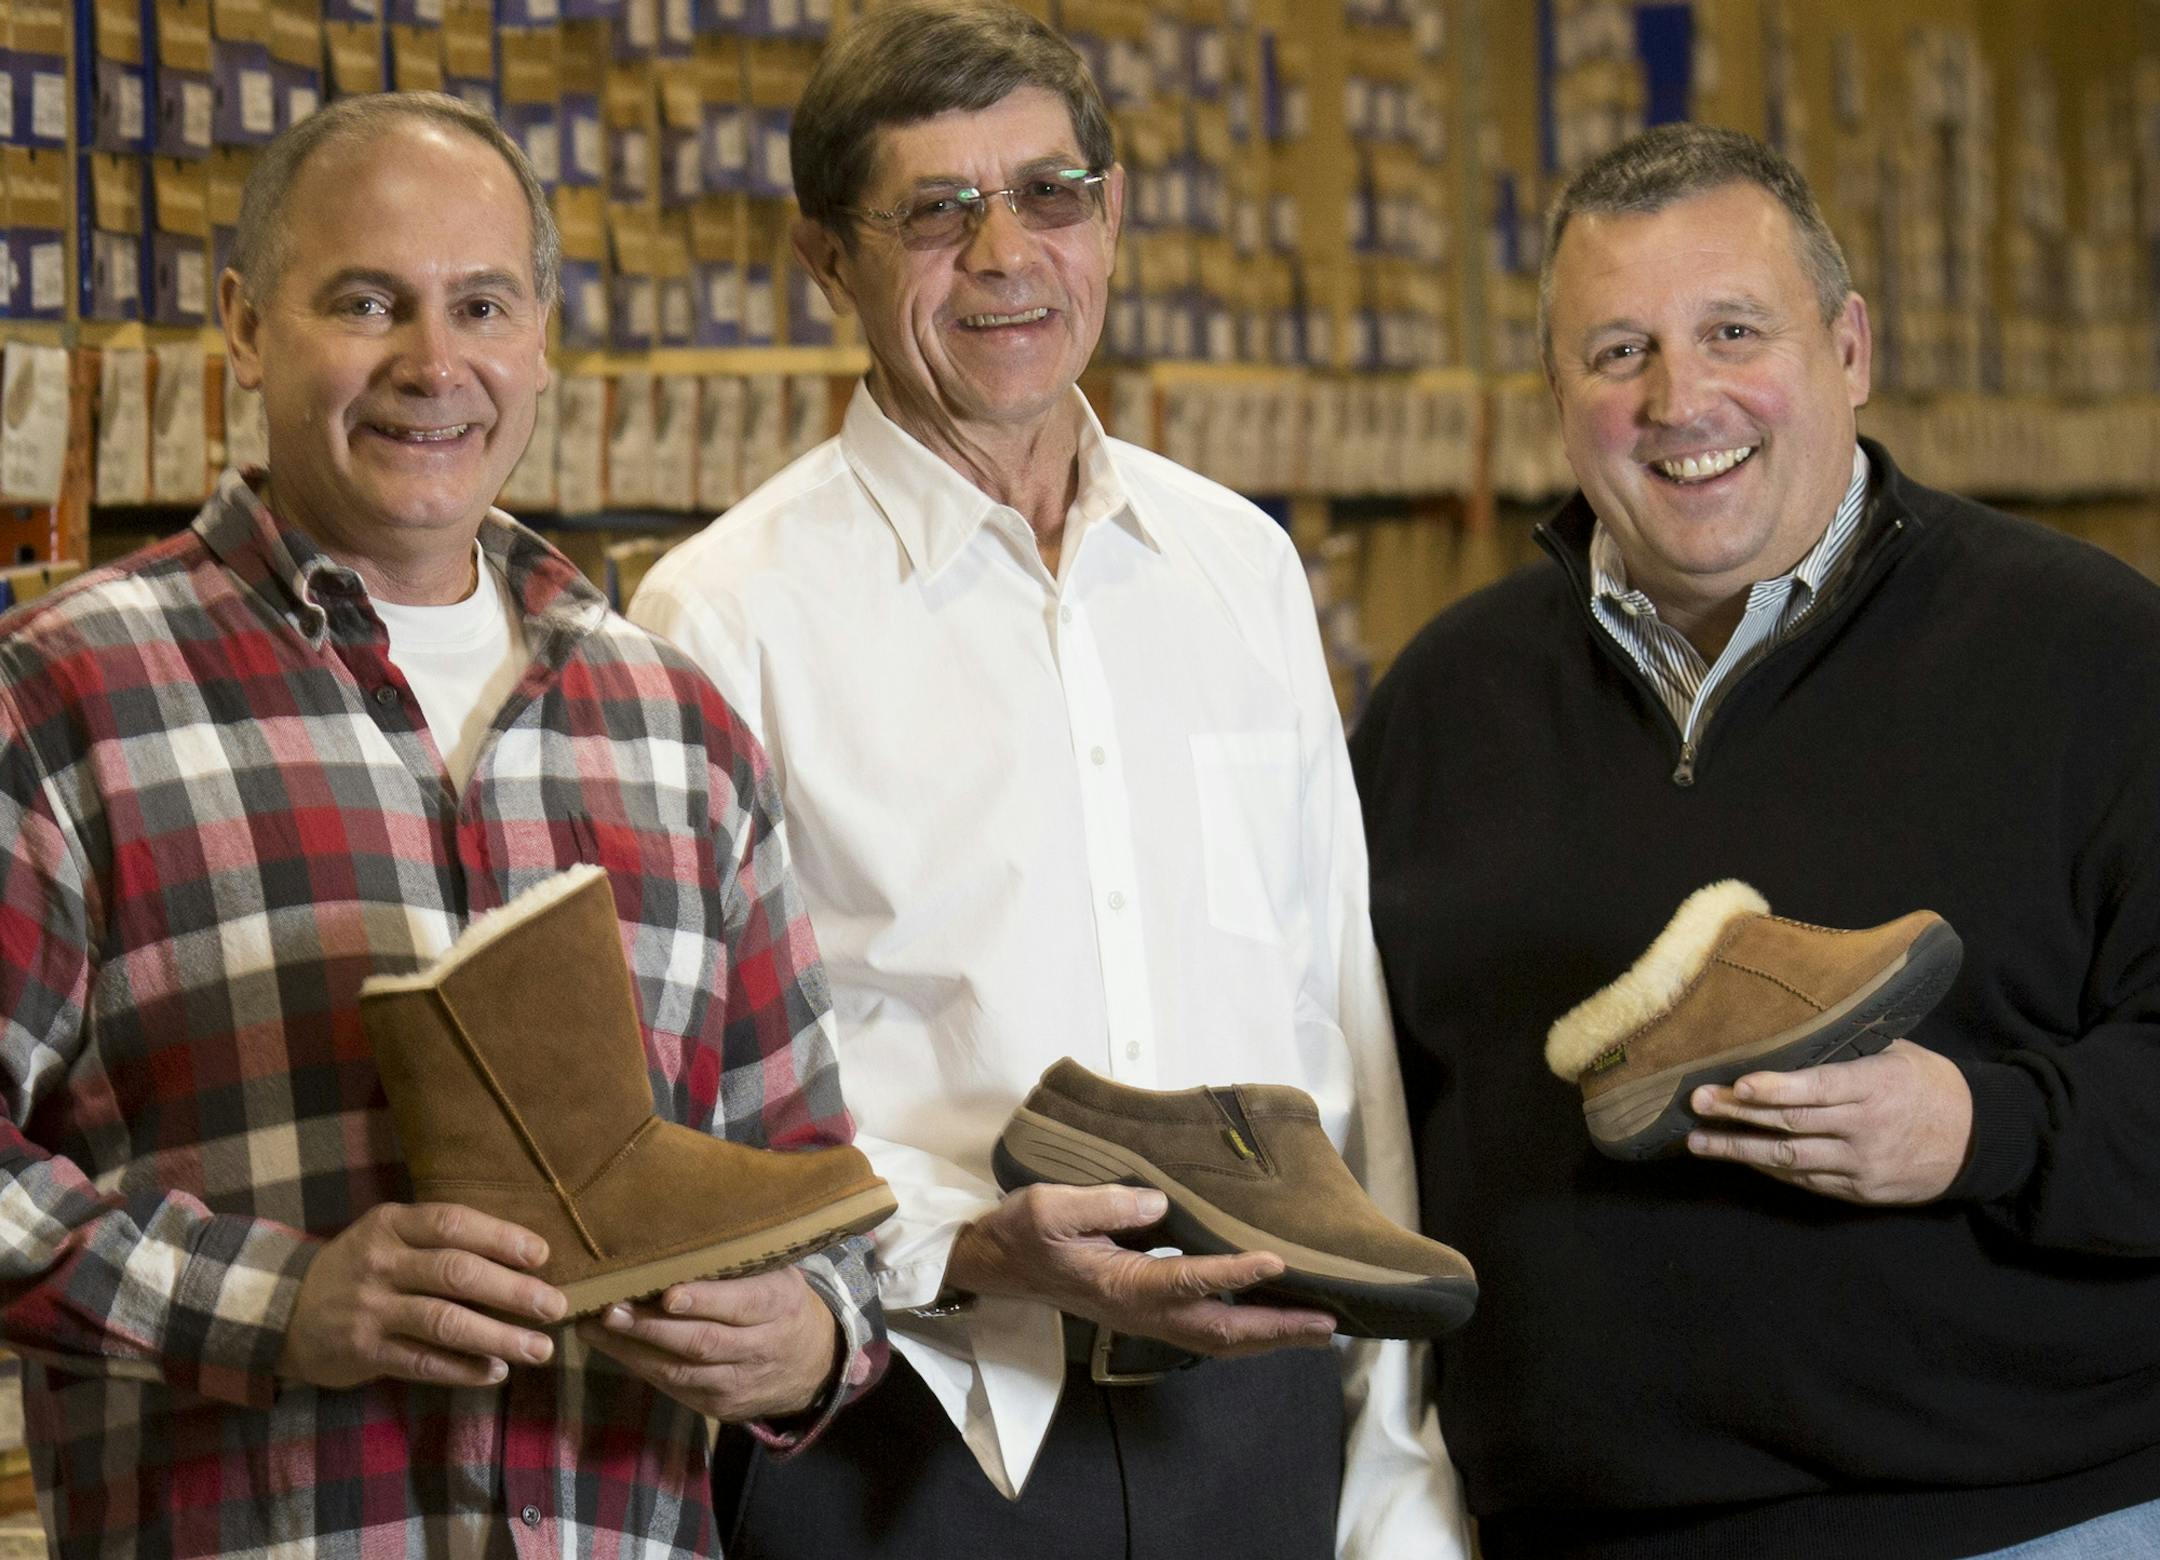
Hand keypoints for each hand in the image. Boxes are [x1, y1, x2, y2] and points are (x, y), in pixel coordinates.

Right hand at [278, 1203, 565, 1389]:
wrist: (281, 1309)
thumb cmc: (360, 1267)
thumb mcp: (389, 1236)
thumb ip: (441, 1241)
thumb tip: (522, 1257)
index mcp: (393, 1224)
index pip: (453, 1224)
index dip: (501, 1237)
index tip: (543, 1255)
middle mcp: (381, 1262)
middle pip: (457, 1273)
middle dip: (513, 1291)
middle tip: (556, 1308)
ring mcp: (370, 1309)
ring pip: (445, 1322)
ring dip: (498, 1337)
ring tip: (540, 1349)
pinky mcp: (363, 1352)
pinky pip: (422, 1362)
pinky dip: (463, 1369)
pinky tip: (495, 1373)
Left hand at [575, 1268, 837, 1421]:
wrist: (812, 1364)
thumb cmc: (779, 1301)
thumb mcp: (776, 1271)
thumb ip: (739, 1256)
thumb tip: (681, 1219)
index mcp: (779, 1304)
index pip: (742, 1304)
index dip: (705, 1300)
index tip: (667, 1293)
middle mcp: (761, 1347)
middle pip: (703, 1342)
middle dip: (652, 1328)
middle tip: (610, 1309)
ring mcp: (738, 1382)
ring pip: (681, 1371)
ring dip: (633, 1350)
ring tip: (594, 1328)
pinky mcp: (718, 1406)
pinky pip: (674, 1388)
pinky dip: (640, 1367)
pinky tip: (611, 1346)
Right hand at [944, 1183, 1336, 1356]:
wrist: (999, 1264)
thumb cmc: (1023, 1232)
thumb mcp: (1051, 1207)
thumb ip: (1105, 1203)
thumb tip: (1160, 1202)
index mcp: (1121, 1283)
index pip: (1187, 1279)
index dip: (1234, 1271)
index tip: (1278, 1260)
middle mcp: (1141, 1310)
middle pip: (1220, 1330)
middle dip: (1275, 1329)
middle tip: (1328, 1324)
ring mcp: (1146, 1318)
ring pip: (1219, 1339)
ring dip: (1269, 1337)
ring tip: (1316, 1330)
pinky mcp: (1148, 1313)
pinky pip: (1207, 1332)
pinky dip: (1246, 1333)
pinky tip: (1271, 1320)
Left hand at [1686, 1039, 1973, 1203]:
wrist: (1979, 1141)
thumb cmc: (1928, 1083)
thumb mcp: (1898, 1052)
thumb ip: (1849, 1047)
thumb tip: (1790, 1026)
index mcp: (1877, 1086)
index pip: (1819, 1088)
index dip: (1776, 1088)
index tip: (1737, 1084)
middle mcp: (1867, 1129)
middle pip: (1793, 1124)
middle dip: (1739, 1114)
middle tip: (1696, 1103)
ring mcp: (1862, 1166)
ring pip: (1791, 1160)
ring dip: (1739, 1150)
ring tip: (1698, 1141)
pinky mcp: (1860, 1192)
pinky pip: (1806, 1181)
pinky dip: (1770, 1168)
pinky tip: (1739, 1156)